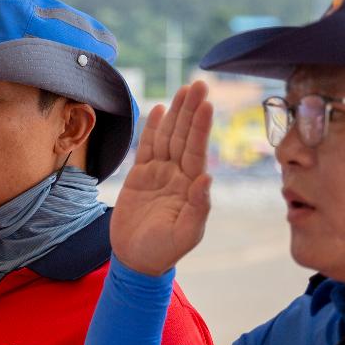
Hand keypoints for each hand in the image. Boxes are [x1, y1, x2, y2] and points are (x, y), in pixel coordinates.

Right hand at [111, 81, 212, 275]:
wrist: (137, 260)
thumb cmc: (164, 251)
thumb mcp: (186, 233)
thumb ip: (198, 206)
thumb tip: (207, 177)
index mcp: (191, 187)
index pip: (196, 151)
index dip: (200, 127)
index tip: (206, 104)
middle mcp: (177, 175)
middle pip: (184, 137)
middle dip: (191, 111)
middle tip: (198, 84)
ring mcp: (159, 174)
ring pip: (168, 137)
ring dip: (175, 114)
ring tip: (183, 90)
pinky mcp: (140, 176)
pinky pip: (146, 147)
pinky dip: (152, 129)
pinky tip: (158, 110)